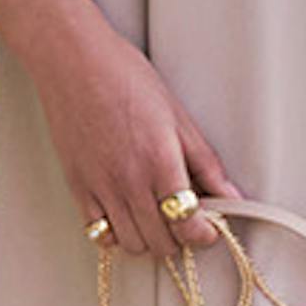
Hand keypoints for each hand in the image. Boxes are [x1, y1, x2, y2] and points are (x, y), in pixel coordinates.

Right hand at [22, 0, 241, 260]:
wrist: (73, 62)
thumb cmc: (127, 78)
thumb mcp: (178, 117)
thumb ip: (205, 163)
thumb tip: (232, 195)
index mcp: (160, 162)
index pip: (188, 224)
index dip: (204, 234)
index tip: (210, 227)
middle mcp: (129, 182)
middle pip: (161, 242)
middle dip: (180, 239)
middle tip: (186, 220)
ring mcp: (100, 188)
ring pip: (132, 244)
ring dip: (150, 239)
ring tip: (157, 218)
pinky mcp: (78, 187)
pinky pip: (98, 234)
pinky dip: (116, 234)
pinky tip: (127, 216)